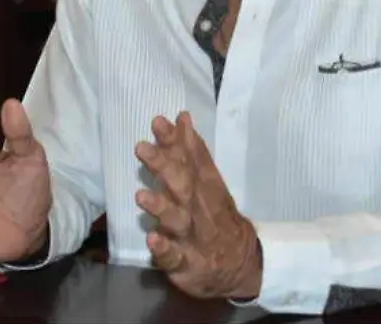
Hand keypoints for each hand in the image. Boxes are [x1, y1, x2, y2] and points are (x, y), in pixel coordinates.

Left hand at [134, 112, 261, 299]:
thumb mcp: (209, 182)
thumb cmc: (215, 215)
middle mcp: (198, 208)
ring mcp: (192, 236)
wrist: (240, 262)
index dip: (175, 141)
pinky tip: (152, 240)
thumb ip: (193, 151)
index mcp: (203, 186)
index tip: (160, 122)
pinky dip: (164, 250)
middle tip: (141, 148)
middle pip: (182, 185)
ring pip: (176, 221)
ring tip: (140, 195)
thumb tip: (181, 117)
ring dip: (161, 207)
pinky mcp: (186, 264)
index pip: (189, 160)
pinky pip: (174, 258)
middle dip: (163, 166)